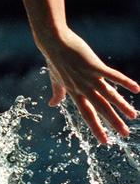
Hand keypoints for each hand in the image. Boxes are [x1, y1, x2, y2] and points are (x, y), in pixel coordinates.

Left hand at [39, 27, 138, 143]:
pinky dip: (124, 82)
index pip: (87, 114)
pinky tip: (136, 89)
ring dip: (121, 106)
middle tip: (125, 134)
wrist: (52, 41)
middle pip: (100, 108)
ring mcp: (89, 76)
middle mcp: (82, 87)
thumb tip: (52, 104)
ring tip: (133, 116)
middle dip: (114, 122)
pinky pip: (112, 75)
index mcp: (74, 92)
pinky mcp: (94, 65)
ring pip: (108, 95)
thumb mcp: (55, 78)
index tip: (105, 142)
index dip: (96, 128)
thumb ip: (57, 92)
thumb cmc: (54, 58)